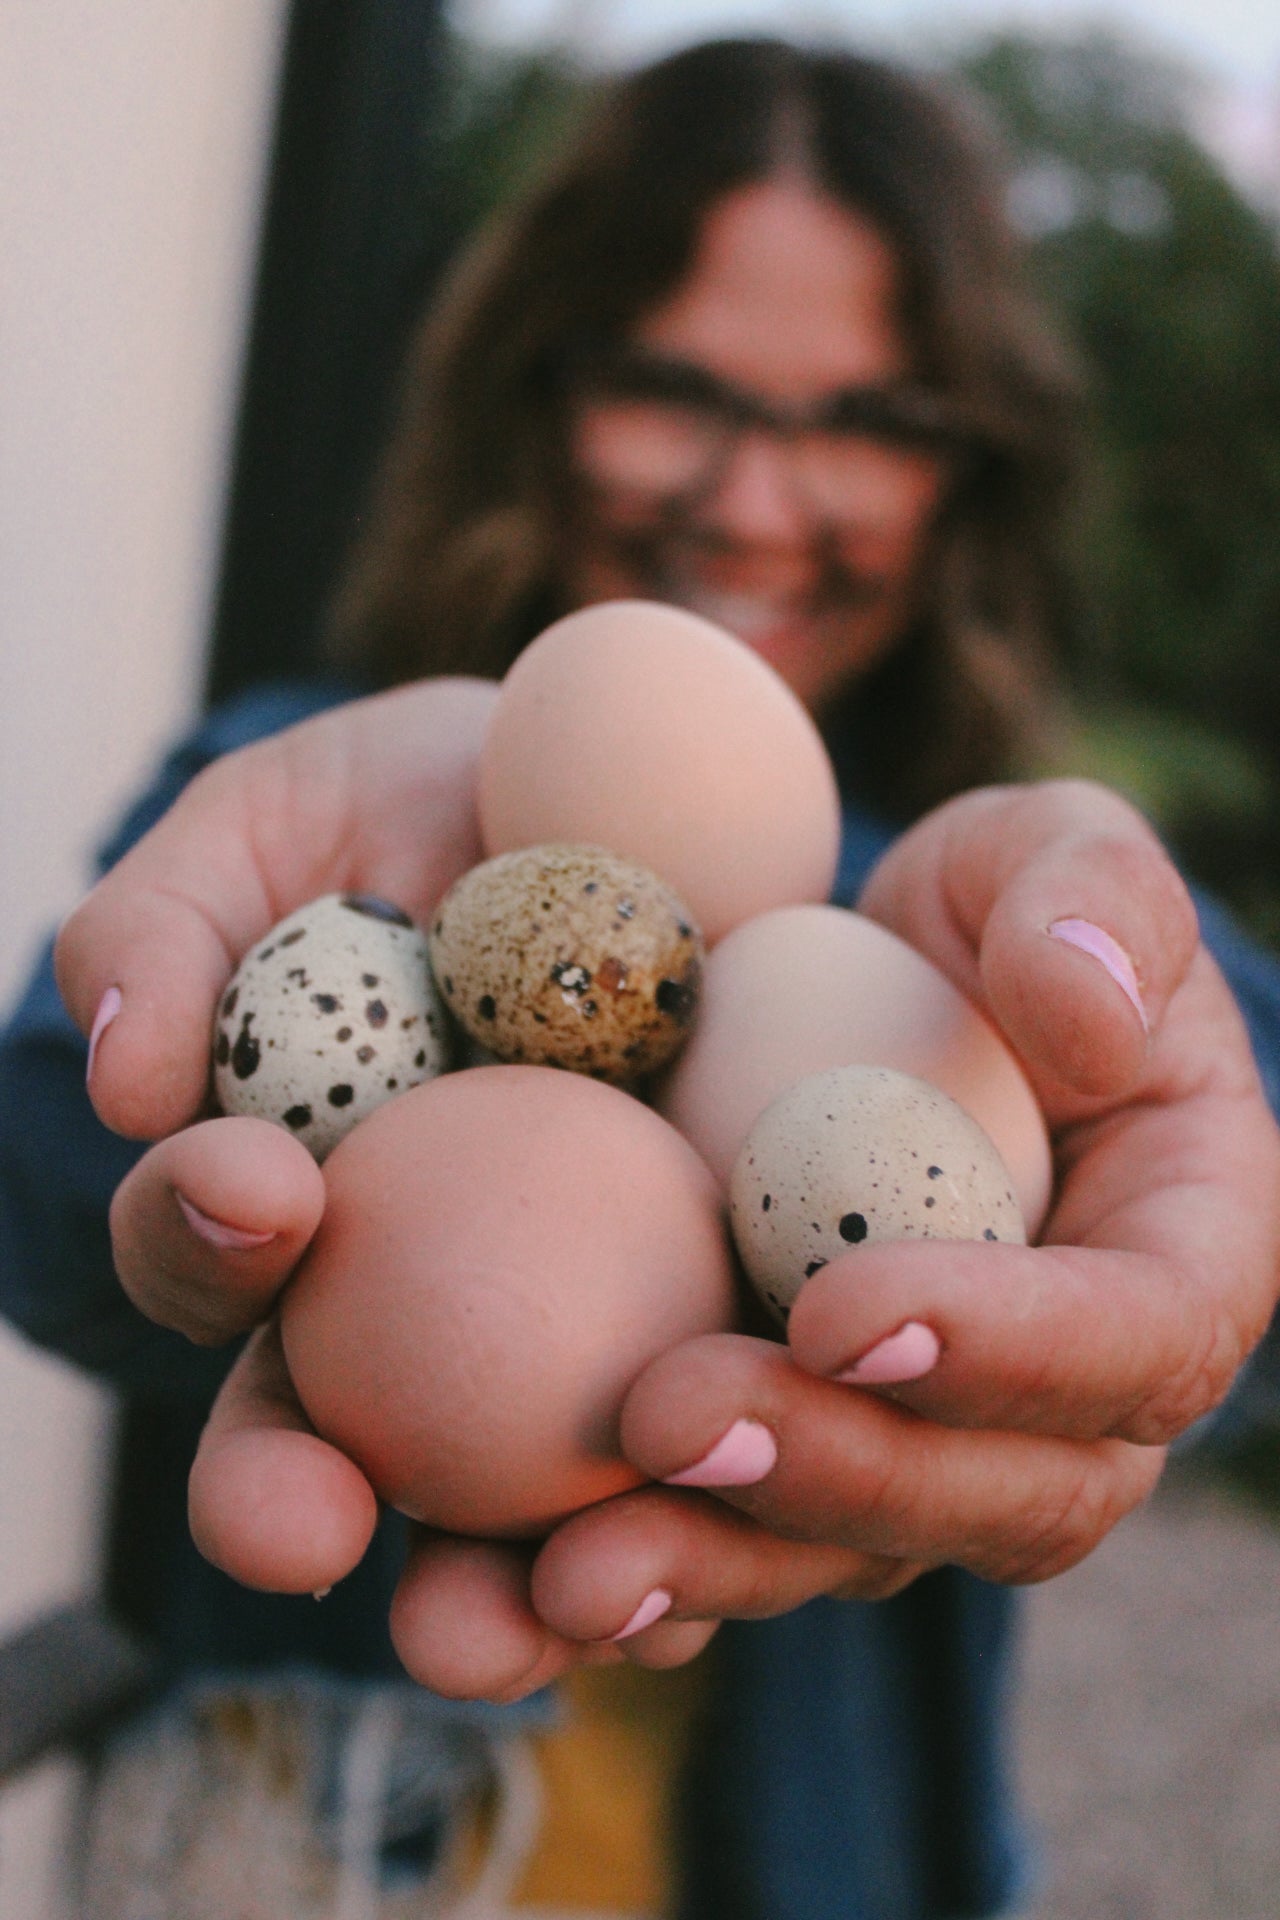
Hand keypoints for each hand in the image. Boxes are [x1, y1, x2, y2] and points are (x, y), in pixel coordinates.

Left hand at [63, 739, 1279, 1700]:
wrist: (839, 979)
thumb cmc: (975, 908)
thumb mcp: (1042, 851)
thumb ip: (1091, 901)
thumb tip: (1090, 1021)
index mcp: (1167, 1255)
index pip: (1140, 1339)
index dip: (1018, 1353)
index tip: (848, 1308)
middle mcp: (1057, 1390)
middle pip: (995, 1498)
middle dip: (837, 1483)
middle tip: (673, 1424)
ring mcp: (916, 1439)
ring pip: (840, 1553)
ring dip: (707, 1572)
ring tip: (560, 1573)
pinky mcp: (784, 1453)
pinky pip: (716, 1537)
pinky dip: (614, 1569)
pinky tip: (489, 1582)